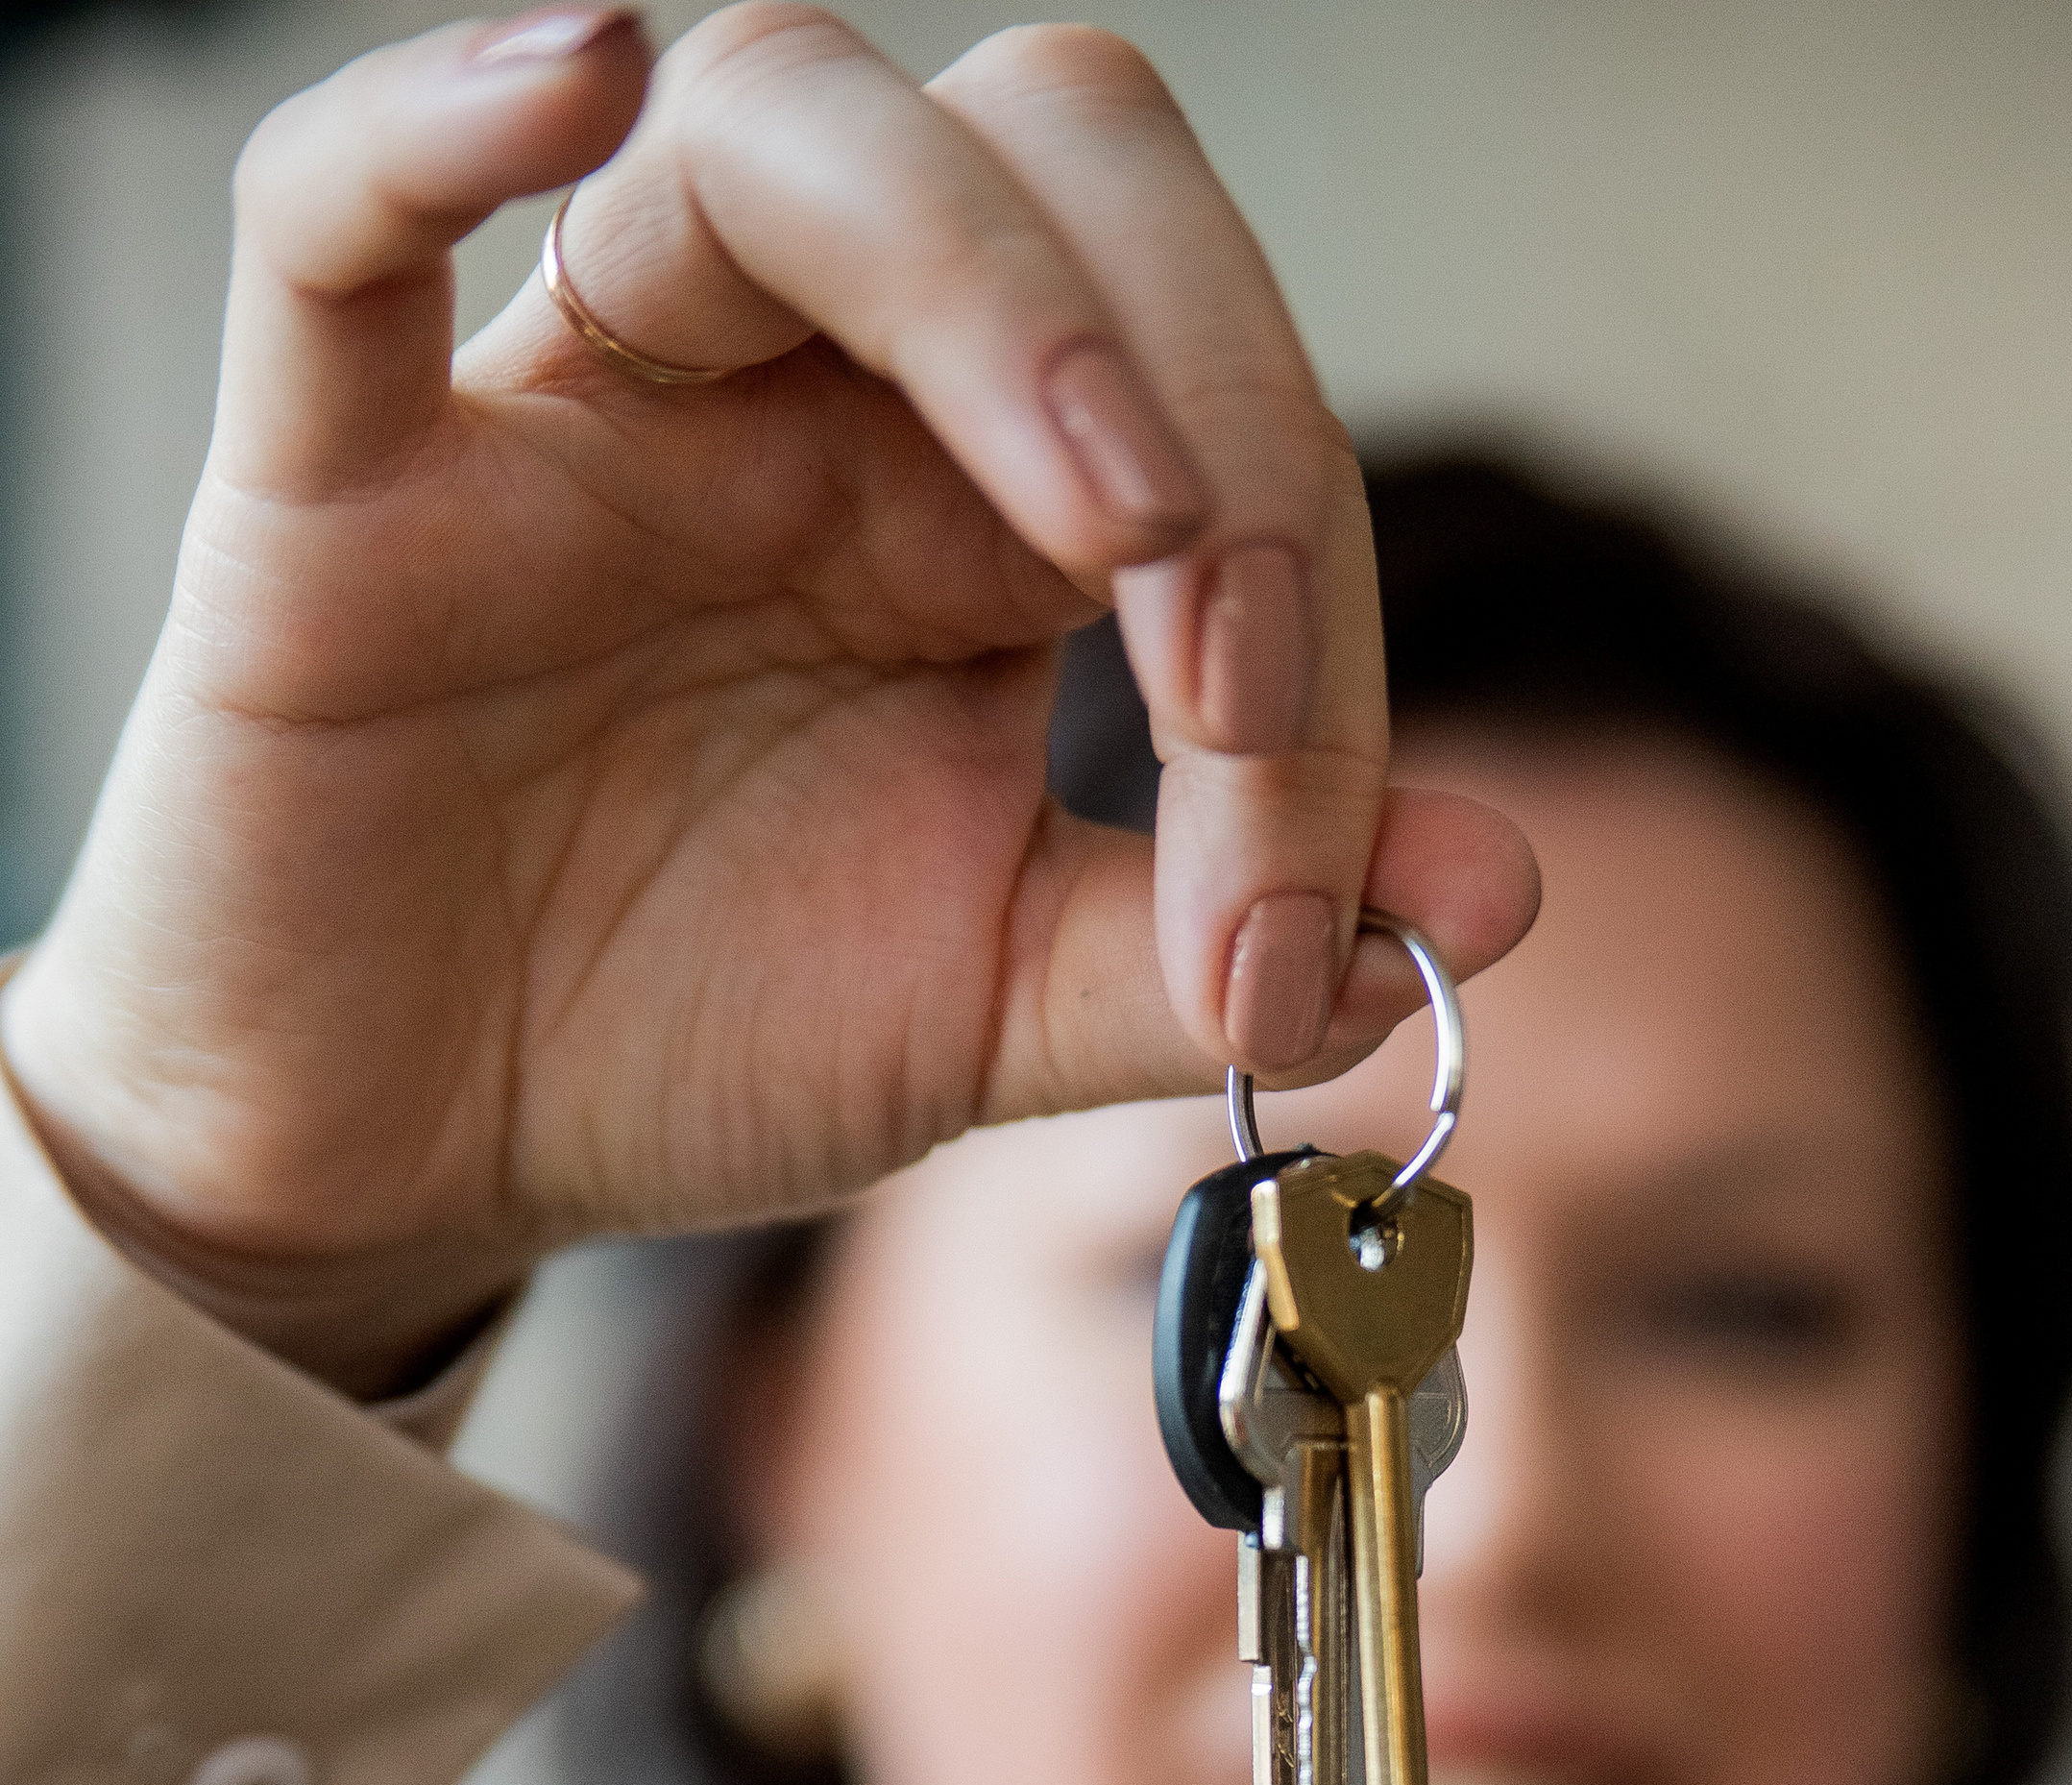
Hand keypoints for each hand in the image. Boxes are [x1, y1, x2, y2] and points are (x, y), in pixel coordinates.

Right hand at [0, 4, 1536, 1386]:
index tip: (1293, 920)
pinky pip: (340, 217)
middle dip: (1214, 405)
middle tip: (1230, 685)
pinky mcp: (338, 475)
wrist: (414, 1155)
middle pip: (1055, 169)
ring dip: (987, 288)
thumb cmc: (683, 1034)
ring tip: (1107, 520)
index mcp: (971, 500)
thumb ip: (1215, 941)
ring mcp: (571, 400)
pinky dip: (437, 124)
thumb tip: (1499, 889)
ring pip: (778, 132)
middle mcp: (799, 391)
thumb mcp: (992, 1007)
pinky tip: (580, 83)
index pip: (1219, 418)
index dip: (1315, 643)